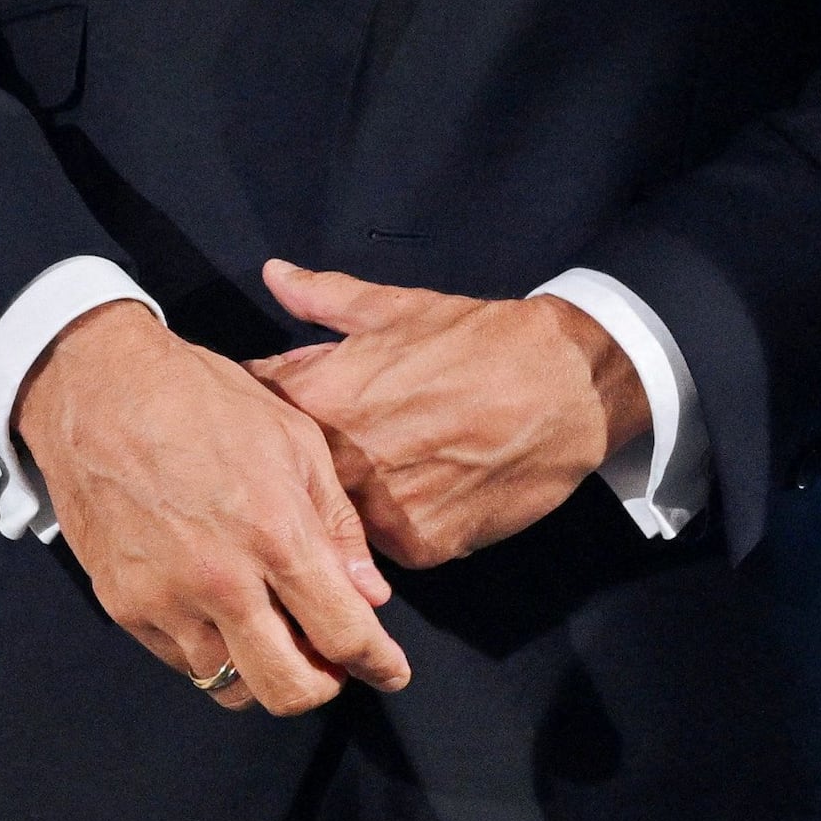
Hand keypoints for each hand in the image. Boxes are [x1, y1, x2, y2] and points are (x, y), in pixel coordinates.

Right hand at [13, 300, 409, 712]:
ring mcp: (166, 600)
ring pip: (231, 686)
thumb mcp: (295, 441)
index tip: (391, 671)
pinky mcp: (124, 606)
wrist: (98, 390)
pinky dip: (212, 651)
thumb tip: (370, 596)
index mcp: (275, 533)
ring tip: (274, 632)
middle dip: (322, 687)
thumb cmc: (204, 401)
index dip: (379, 664)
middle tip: (331, 661)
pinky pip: (182, 662)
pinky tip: (221, 612)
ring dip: (263, 672)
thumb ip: (337, 525)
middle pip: (288, 690)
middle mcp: (221, 581)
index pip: (342, 633)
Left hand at [248, 261, 649, 568]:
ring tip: (381, 478)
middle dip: (296, 473)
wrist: (567, 385)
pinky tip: (418, 498)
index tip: (258, 422)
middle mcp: (341, 464)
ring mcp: (382, 512)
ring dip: (345, 507)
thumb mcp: (396, 308)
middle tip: (327, 455)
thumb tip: (274, 273)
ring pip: (338, 523)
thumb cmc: (479, 339)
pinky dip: (395, 527)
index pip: (254, 420)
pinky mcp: (423, 546)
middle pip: (289, 484)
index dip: (253, 420)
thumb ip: (323, 297)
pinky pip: (388, 547)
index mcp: (322, 401)